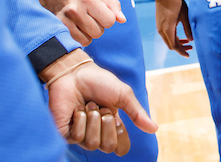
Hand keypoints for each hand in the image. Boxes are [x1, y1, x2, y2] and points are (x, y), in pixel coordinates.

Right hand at [32, 0, 124, 45]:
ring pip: (88, 40)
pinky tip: (75, 28)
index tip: (100, 13)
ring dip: (88, 34)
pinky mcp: (57, 29)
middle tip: (89, 17)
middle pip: (99, 32)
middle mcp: (75, 10)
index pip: (109, 21)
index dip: (108, 18)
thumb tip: (122, 20)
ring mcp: (64, 21)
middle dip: (98, 26)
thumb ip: (113, 4)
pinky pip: (77, 43)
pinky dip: (79, 38)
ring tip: (82, 22)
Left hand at [43, 50, 157, 154]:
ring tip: (88, 105)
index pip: (121, 148)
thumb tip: (154, 129)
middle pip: (108, 147)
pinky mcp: (66, 133)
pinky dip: (80, 120)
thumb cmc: (99, 82)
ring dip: (93, 119)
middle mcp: (97, 134)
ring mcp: (81, 135)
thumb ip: (137, 113)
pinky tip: (77, 109)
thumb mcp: (123, 95)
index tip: (117, 118)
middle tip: (101, 107)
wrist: (76, 73)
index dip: (121, 134)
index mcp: (112, 127)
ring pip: (92, 143)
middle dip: (107, 124)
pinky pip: (77, 137)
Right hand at [155, 0, 192, 56]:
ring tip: (188, 42)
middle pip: (171, 45)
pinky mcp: (159, 24)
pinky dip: (174, 37)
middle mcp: (162, 30)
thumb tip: (192, 40)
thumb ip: (188, 28)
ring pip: (168, 40)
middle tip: (191, 48)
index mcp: (168, 29)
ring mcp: (159, 28)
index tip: (188, 55)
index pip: (174, 46)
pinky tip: (182, 36)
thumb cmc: (176, 3)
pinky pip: (166, 35)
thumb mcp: (185, 15)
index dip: (181, 51)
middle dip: (181, 48)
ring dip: (178, 43)